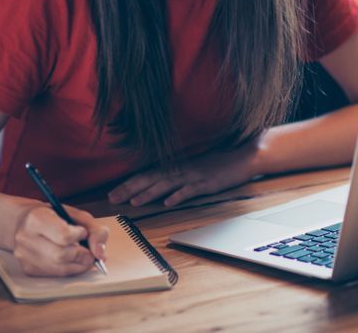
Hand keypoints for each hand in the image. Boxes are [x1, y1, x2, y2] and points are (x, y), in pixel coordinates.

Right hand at [12, 204, 108, 276]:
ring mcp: (24, 256)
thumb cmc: (54, 217)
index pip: (63, 236)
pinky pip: (55, 275)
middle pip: (62, 256)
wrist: (24, 222)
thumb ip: (94, 230)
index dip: (79, 236)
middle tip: (89, 252)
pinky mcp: (27, 269)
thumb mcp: (76, 215)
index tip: (82, 232)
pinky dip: (68, 270)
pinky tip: (69, 261)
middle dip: (82, 255)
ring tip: (82, 257)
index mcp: (37, 218)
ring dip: (78, 265)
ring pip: (60, 269)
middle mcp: (26, 238)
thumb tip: (100, 254)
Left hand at [108, 141, 260, 206]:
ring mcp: (194, 176)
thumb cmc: (220, 162)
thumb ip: (178, 175)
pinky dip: (178, 196)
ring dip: (150, 193)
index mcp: (178, 166)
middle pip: (152, 179)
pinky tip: (168, 203)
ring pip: (167, 185)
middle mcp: (182, 169)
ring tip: (134, 201)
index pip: (149, 174)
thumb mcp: (195, 166)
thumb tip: (160, 186)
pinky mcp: (207, 183)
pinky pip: (190, 190)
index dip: (130, 183)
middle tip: (113, 198)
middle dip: (131, 189)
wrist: (244, 155)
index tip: (113, 191)